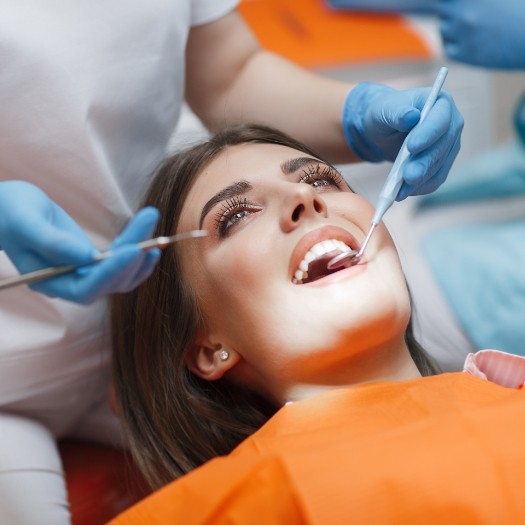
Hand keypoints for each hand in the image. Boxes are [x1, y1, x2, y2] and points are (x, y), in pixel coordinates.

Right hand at [0, 181, 160, 303]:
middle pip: (111, 280)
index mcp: (48, 281)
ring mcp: (83, 274)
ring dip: (140, 249)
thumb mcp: (25, 221)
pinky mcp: (92, 262)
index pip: (88, 288)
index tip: (135, 249)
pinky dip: (137, 254)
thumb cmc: (9, 212)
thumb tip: (88, 258)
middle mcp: (69, 284)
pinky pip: (121, 265)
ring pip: (121, 273)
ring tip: (151, 220)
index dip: (113, 272)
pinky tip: (151, 242)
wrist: (7, 209)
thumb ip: (52, 242)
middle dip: (134, 254)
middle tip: (149, 220)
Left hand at [342, 82, 462, 197]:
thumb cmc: (385, 113)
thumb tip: (410, 117)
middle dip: (424, 163)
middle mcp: (452, 124)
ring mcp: (449, 146)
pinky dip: (420, 188)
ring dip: (420, 180)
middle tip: (407, 177)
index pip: (440, 120)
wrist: (384, 130)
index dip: (428, 134)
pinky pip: (435, 179)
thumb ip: (397, 112)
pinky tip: (404, 192)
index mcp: (441, 103)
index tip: (411, 147)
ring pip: (439, 166)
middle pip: (442, 147)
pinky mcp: (442, 163)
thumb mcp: (385, 109)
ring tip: (400, 191)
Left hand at [437, 0, 524, 68]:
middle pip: (442, 9)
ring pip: (444, 29)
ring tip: (476, 28)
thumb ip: (474, 0)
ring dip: (453, 28)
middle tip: (467, 16)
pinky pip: (449, 48)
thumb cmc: (522, 11)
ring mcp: (462, 30)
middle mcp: (463, 9)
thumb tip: (453, 4)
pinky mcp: (465, 52)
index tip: (437, 4)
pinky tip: (474, 43)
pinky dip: (456, 45)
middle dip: (450, 11)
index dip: (445, 2)